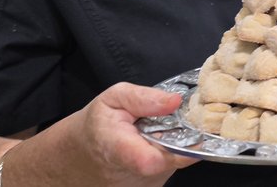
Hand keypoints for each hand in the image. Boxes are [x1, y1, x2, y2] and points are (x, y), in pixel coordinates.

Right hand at [66, 83, 196, 185]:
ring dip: (170, 148)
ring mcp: (140, 185)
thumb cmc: (98, 125)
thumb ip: (144, 98)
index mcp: (117, 149)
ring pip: (170, 164)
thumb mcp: (114, 98)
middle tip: (166, 125)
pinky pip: (167, 170)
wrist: (83, 154)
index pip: (150, 160)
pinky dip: (165, 157)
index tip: (193, 136)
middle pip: (169, 160)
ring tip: (153, 136)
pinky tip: (151, 148)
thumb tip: (175, 101)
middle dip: (178, 140)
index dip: (178, 151)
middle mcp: (130, 173)